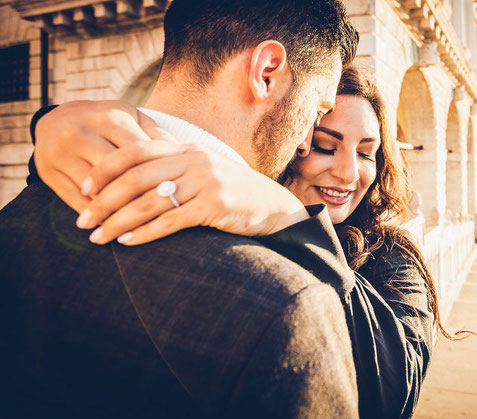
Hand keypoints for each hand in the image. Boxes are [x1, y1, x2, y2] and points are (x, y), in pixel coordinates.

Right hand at [34, 100, 174, 212]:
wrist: (56, 119)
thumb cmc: (105, 122)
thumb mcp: (131, 117)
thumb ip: (155, 134)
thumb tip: (181, 153)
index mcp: (108, 118)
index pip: (139, 154)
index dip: (158, 175)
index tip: (176, 193)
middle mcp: (81, 133)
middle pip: (116, 174)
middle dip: (140, 197)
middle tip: (161, 215)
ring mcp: (60, 153)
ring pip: (95, 191)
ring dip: (117, 212)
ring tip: (138, 226)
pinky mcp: (47, 172)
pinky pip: (74, 199)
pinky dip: (95, 214)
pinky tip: (110, 225)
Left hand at [75, 141, 308, 244]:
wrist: (275, 208)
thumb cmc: (234, 194)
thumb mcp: (204, 171)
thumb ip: (174, 168)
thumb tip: (131, 180)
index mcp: (187, 149)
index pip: (135, 151)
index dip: (105, 168)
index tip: (83, 188)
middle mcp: (194, 160)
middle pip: (135, 177)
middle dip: (103, 200)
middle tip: (82, 220)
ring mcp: (206, 182)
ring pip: (149, 201)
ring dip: (118, 221)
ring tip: (98, 238)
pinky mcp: (216, 206)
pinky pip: (172, 220)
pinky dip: (146, 233)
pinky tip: (128, 243)